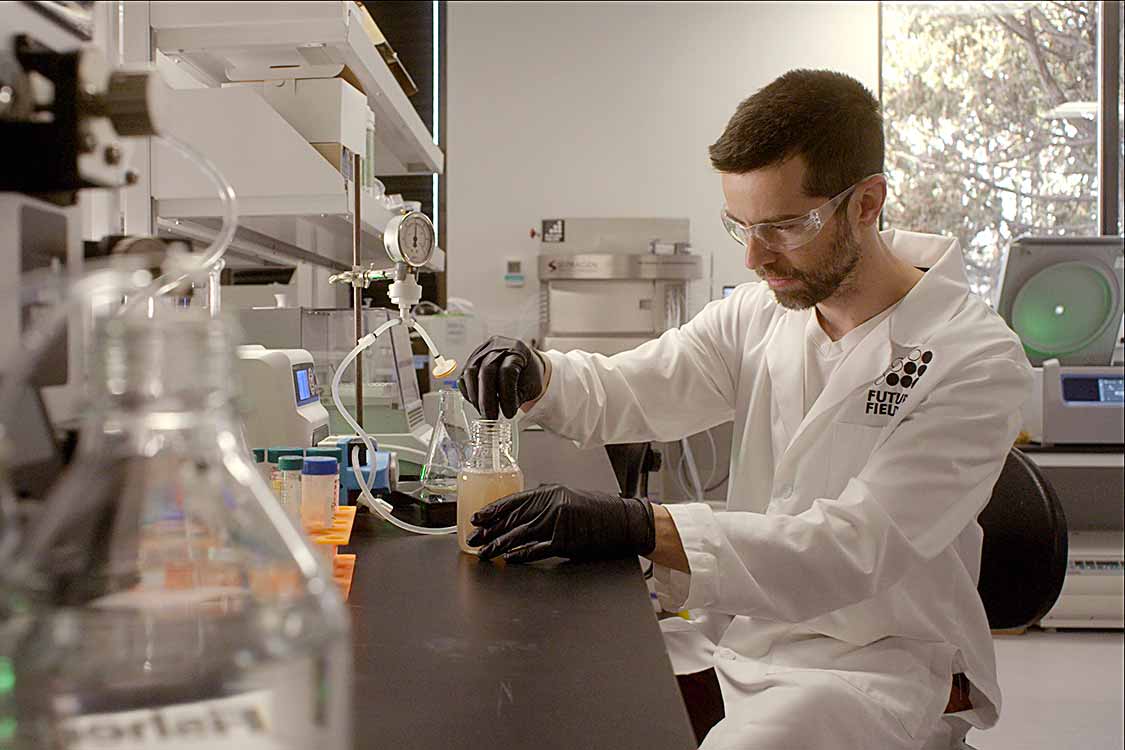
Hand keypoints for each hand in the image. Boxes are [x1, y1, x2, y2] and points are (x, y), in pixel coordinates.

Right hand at [458, 336, 546, 418]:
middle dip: (487, 399)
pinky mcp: (471, 360)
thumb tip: (504, 412)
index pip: (507, 372)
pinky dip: (469, 393)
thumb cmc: (530, 374)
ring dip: (476, 397)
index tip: (509, 414)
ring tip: (484, 413)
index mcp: (517, 349)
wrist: (525, 363)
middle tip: (490, 417)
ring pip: (470, 373)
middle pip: (486, 371)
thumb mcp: (532, 386)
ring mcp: (482, 351)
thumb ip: (518, 397)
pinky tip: (478, 404)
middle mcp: (498, 346)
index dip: (507, 396)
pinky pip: (463, 377)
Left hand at [467, 484, 655, 562]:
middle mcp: (552, 505)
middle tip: (474, 537)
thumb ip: (546, 501)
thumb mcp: (570, 497)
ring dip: (499, 545)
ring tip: (485, 552)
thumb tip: (522, 511)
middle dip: (490, 530)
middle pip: (512, 519)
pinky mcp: (566, 543)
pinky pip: (536, 550)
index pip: (513, 500)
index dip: (492, 510)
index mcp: (551, 492)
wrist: (625, 522)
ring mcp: (558, 524)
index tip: (477, 517)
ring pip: (519, 535)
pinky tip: (509, 559)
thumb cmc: (600, 510)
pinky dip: (520, 555)